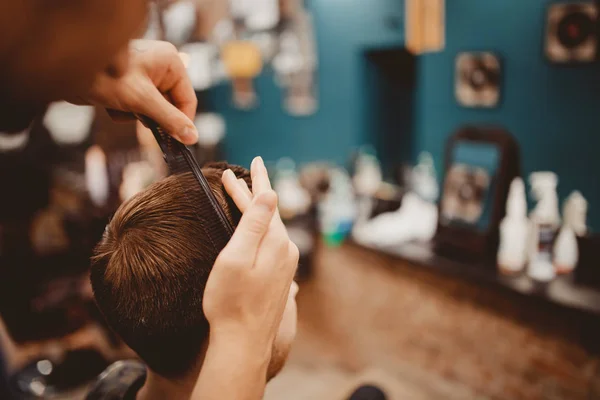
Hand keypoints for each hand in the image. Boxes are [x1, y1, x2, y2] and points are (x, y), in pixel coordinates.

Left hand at [70, 39, 197, 143]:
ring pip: (154, 109)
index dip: (181, 122)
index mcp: (170, 62)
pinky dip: (126, 112)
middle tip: (137, 118)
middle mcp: (161, 66)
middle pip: (171, 106)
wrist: (64, 72)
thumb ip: (169, 120)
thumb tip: (193, 138)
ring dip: (136, 115)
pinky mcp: (131, 85)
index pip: (187, 100)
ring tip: (119, 105)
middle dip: (151, 116)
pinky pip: (139, 107)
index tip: (176, 143)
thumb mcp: (142, 102)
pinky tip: (111, 104)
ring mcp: (146, 75)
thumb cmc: (105, 78)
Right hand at [203, 157, 298, 354]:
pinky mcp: (279, 277)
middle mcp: (285, 251)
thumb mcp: (236, 258)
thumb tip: (271, 193)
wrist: (243, 343)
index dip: (255, 181)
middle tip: (246, 171)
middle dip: (255, 191)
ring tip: (246, 194)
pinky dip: (260, 228)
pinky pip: (270, 242)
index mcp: (275, 242)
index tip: (252, 161)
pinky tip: (255, 229)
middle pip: (268, 212)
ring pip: (270, 227)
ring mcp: (284, 265)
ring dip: (257, 209)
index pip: (265, 202)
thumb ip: (254, 225)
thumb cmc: (231, 301)